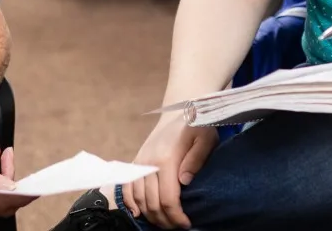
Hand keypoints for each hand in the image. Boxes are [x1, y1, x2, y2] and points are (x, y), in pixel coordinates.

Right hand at [123, 113, 217, 228]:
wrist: (178, 112)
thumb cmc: (195, 126)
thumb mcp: (205, 138)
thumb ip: (196, 159)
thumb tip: (184, 181)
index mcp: (166, 159)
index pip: (168, 198)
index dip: (176, 216)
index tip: (186, 224)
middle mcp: (149, 162)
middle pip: (152, 203)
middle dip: (165, 220)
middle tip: (178, 226)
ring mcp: (139, 162)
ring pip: (138, 199)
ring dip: (150, 215)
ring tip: (165, 222)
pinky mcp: (135, 162)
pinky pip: (126, 186)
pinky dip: (129, 202)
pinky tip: (138, 213)